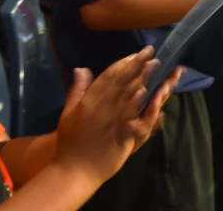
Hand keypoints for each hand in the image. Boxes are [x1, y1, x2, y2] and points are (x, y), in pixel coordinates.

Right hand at [52, 49, 177, 188]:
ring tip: (154, 65)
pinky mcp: (119, 136)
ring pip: (128, 96)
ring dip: (141, 79)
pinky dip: (138, 106)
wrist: (73, 171)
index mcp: (88, 101)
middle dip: (136, 65)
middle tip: (150, 51)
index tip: (135, 53)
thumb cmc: (70, 143)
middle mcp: (100, 108)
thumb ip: (77, 90)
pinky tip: (146, 95)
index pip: (107, 77)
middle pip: (121, 82)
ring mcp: (110, 122)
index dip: (122, 63)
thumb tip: (80, 68)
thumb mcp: (68, 113)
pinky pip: (130, 118)